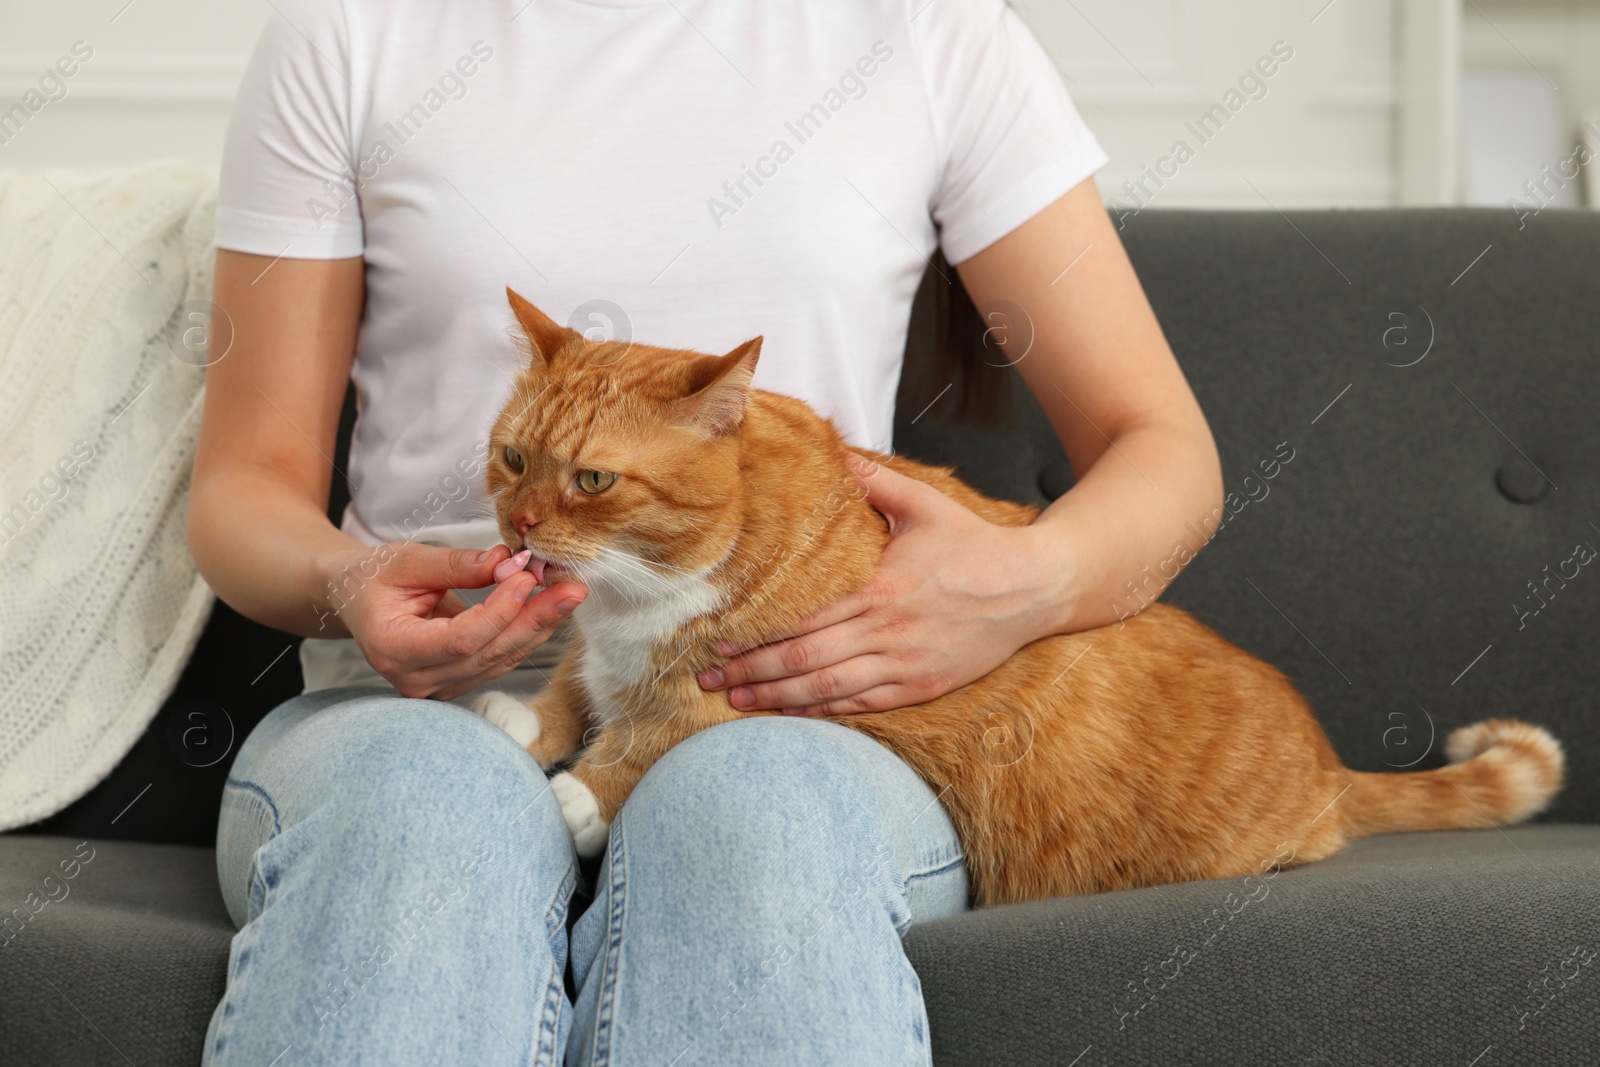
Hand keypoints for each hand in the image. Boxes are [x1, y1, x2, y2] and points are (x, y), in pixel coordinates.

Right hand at [321, 541, 587, 700]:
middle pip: (488, 653)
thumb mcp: (408, 561)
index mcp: (393, 649)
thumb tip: (505, 561)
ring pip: (502, 659)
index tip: (524, 577)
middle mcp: (416, 678)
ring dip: (540, 625)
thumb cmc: (375, 578)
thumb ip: (457, 564)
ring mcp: (438, 686)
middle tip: (572, 588)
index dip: (498, 611)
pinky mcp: (458, 680)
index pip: (459, 640)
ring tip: (569, 592)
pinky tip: (550, 607)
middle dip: (535, 618)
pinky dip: (528, 631)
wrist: (358, 599)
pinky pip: (501, 659)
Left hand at [697, 454, 1064, 714]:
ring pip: (828, 690)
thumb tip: (834, 452)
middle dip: (752, 672)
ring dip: (778, 698)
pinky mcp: (922, 686)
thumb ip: (874, 482)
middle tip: (708, 679)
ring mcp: (905, 665)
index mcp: (879, 587)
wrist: (1034, 587)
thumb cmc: (975, 544)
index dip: (757, 635)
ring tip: (737, 701)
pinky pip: (863, 704)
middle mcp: (887, 632)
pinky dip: (823, 711)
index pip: (803, 619)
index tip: (719, 641)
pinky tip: (792, 712)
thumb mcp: (924, 504)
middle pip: (804, 660)